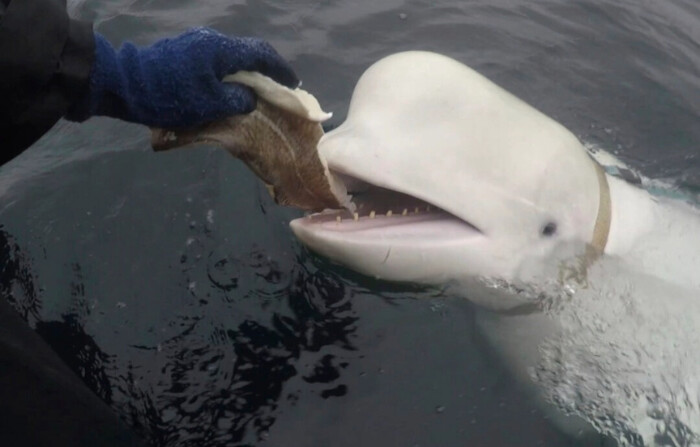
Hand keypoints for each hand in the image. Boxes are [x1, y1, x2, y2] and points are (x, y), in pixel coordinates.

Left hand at [67, 27, 298, 127]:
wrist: (125, 84)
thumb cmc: (170, 96)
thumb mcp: (210, 105)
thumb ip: (238, 100)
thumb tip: (249, 97)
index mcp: (222, 50)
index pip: (262, 54)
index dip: (280, 70)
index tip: (293, 84)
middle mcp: (211, 41)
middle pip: (248, 51)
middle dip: (265, 70)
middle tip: (277, 88)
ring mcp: (196, 43)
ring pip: (231, 56)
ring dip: (246, 72)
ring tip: (254, 91)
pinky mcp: (184, 51)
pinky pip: (216, 59)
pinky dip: (229, 72)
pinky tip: (228, 87)